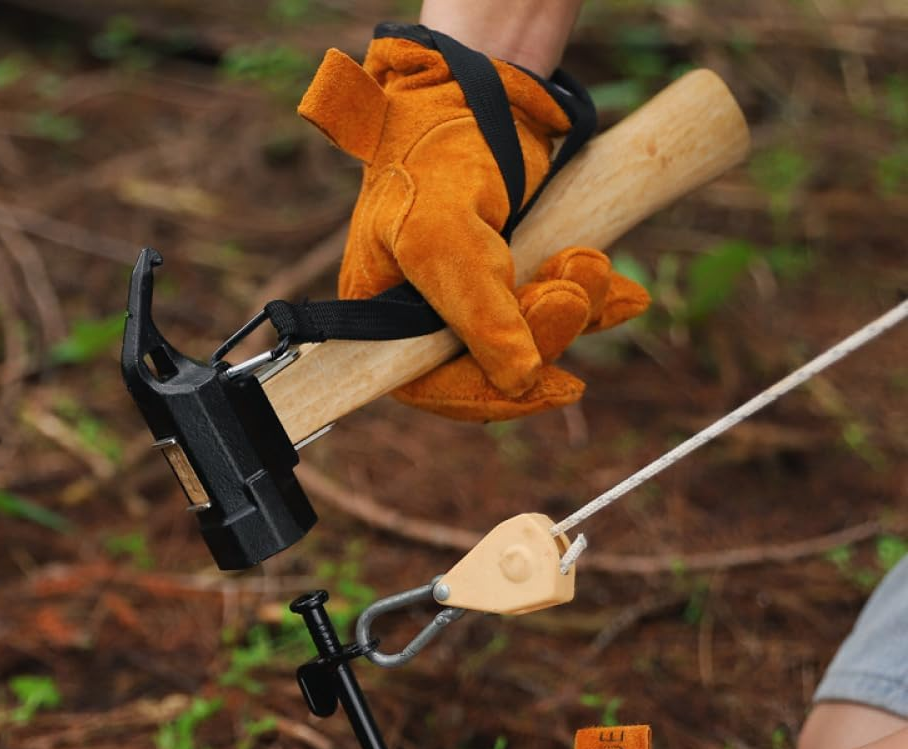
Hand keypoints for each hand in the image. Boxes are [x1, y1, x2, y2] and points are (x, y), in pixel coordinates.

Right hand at [298, 26, 648, 420]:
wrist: (477, 92)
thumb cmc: (434, 158)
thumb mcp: (442, 237)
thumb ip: (477, 313)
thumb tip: (521, 381)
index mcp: (384, 321)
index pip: (432, 387)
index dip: (486, 397)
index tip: (544, 385)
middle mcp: (428, 318)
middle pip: (494, 366)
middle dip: (544, 333)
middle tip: (570, 288)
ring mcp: (478, 297)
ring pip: (537, 339)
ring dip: (575, 308)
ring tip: (588, 260)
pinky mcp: (520, 275)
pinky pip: (563, 310)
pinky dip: (597, 300)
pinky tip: (623, 292)